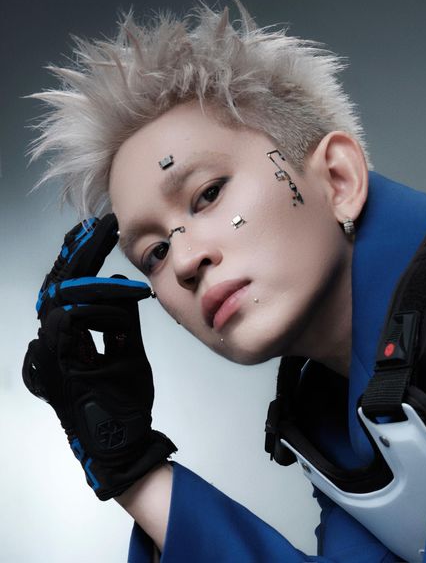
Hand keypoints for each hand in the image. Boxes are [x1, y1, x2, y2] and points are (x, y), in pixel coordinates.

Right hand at [23, 215, 176, 499]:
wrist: (123, 446)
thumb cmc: (124, 402)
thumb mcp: (129, 352)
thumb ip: (123, 322)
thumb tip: (122, 285)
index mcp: (70, 338)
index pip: (71, 287)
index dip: (82, 257)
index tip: (99, 230)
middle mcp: (55, 344)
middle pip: (59, 287)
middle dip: (79, 252)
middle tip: (98, 225)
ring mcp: (51, 360)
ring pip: (58, 304)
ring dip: (88, 278)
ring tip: (108, 255)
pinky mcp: (57, 375)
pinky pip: (61, 334)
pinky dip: (82, 314)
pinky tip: (103, 295)